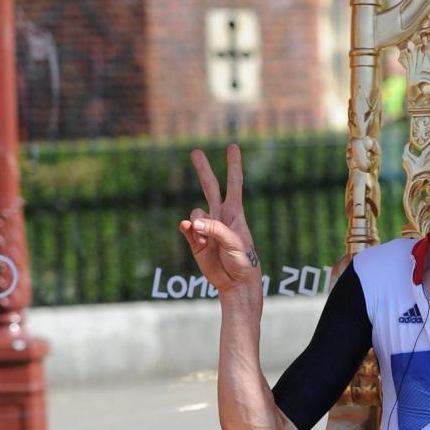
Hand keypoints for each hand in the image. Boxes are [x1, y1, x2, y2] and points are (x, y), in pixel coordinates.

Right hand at [179, 144, 261, 294]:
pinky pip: (186, 228)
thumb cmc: (243, 261)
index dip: (233, 166)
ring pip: (194, 212)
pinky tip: (192, 235)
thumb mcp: (235, 243)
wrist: (235, 282)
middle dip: (203, 170)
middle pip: (210, 187)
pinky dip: (186, 229)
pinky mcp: (195, 241)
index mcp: (235, 213)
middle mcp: (220, 217)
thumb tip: (192, 222)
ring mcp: (206, 228)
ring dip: (197, 225)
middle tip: (195, 151)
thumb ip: (215, 230)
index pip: (234, 184)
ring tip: (207, 243)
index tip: (233, 147)